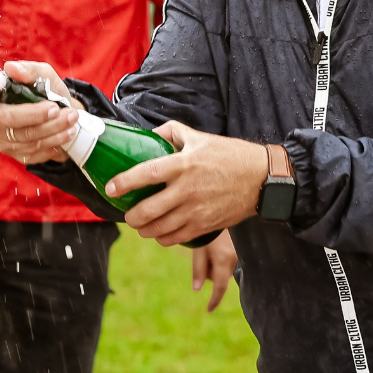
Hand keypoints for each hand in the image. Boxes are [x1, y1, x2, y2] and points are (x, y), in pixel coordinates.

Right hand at [0, 60, 80, 164]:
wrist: (62, 115)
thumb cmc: (47, 91)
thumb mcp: (44, 75)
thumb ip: (29, 70)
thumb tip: (12, 68)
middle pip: (6, 119)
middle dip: (35, 115)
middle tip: (58, 109)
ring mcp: (1, 137)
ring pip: (24, 138)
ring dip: (52, 130)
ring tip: (71, 120)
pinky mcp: (15, 153)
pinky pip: (32, 152)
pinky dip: (52, 143)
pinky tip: (65, 134)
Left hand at [105, 120, 267, 245]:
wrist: (261, 179)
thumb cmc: (230, 155)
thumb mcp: (199, 137)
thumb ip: (171, 133)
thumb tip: (150, 136)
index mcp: (183, 164)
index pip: (145, 173)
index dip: (123, 182)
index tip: (110, 188)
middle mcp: (187, 189)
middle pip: (147, 211)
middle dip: (131, 216)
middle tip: (127, 214)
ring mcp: (196, 210)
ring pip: (159, 229)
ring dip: (144, 230)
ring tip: (141, 225)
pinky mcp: (205, 225)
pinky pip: (175, 239)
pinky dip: (163, 238)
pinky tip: (160, 233)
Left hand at [192, 230, 236, 311]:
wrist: (222, 209)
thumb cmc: (206, 230)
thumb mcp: (198, 248)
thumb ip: (198, 269)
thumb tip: (196, 289)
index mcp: (223, 260)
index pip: (220, 287)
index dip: (214, 300)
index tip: (209, 310)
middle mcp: (234, 258)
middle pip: (220, 278)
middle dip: (210, 274)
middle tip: (202, 255)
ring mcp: (238, 253)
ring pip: (224, 270)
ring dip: (214, 266)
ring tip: (207, 247)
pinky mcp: (239, 248)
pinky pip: (227, 261)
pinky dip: (219, 258)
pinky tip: (214, 244)